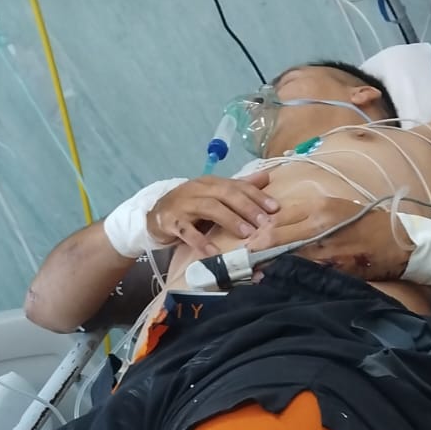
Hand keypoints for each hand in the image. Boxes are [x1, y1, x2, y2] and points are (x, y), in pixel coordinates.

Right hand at [147, 172, 277, 251]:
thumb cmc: (190, 206)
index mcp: (211, 182)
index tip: (275, 208)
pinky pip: (187, 231)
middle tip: (264, 222)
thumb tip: (266, 177)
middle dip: (247, 207)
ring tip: (246, 234)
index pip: (237, 185)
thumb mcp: (214, 195)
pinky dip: (201, 242)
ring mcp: (184, 205)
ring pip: (210, 208)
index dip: (257, 196)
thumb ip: (239, 187)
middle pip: (225, 194)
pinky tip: (214, 252)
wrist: (155, 215)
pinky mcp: (171, 222)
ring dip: (230, 220)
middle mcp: (198, 189)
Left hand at [247, 195, 408, 278]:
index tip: (246, 243)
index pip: (277, 221)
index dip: (257, 234)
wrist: (398, 241)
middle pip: (276, 240)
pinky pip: (305, 274)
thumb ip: (304, 214)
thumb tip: (273, 224)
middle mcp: (319, 228)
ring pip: (287, 259)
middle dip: (256, 252)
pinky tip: (278, 281)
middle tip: (241, 261)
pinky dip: (290, 277)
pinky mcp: (334, 270)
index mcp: (318, 208)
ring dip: (268, 268)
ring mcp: (326, 251)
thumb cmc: (365, 222)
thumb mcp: (334, 207)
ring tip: (254, 273)